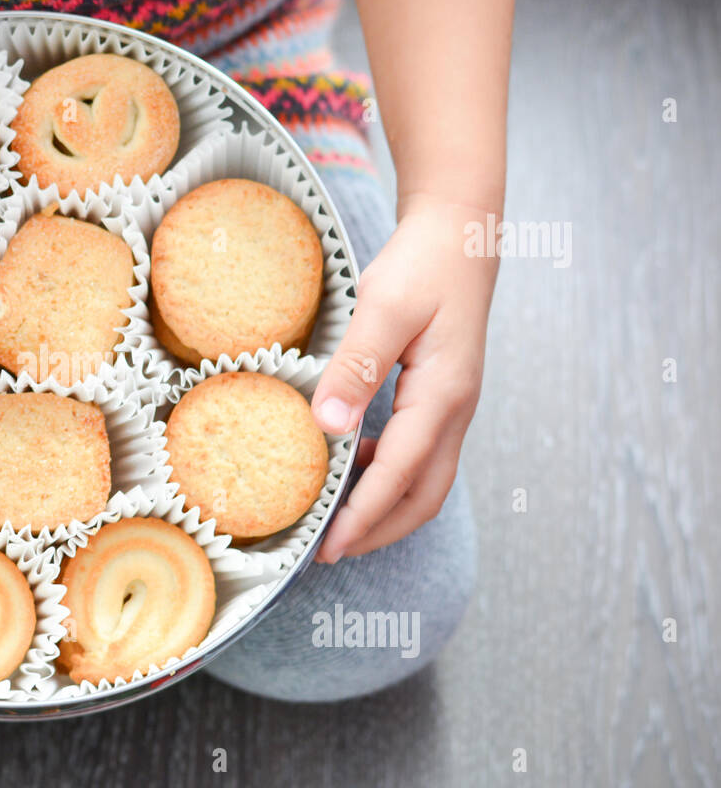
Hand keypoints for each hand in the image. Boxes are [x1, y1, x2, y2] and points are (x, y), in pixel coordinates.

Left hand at [312, 193, 497, 560]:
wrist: (459, 235)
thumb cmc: (422, 266)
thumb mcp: (384, 307)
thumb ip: (357, 367)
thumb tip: (327, 427)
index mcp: (443, 395)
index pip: (402, 474)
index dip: (366, 515)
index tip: (331, 545)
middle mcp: (455, 411)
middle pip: (425, 495)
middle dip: (380, 530)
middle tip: (331, 551)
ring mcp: (453, 407)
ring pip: (425, 479)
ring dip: (385, 508)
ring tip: (337, 522)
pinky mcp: (441, 398)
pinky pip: (419, 454)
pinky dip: (388, 476)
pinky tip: (351, 465)